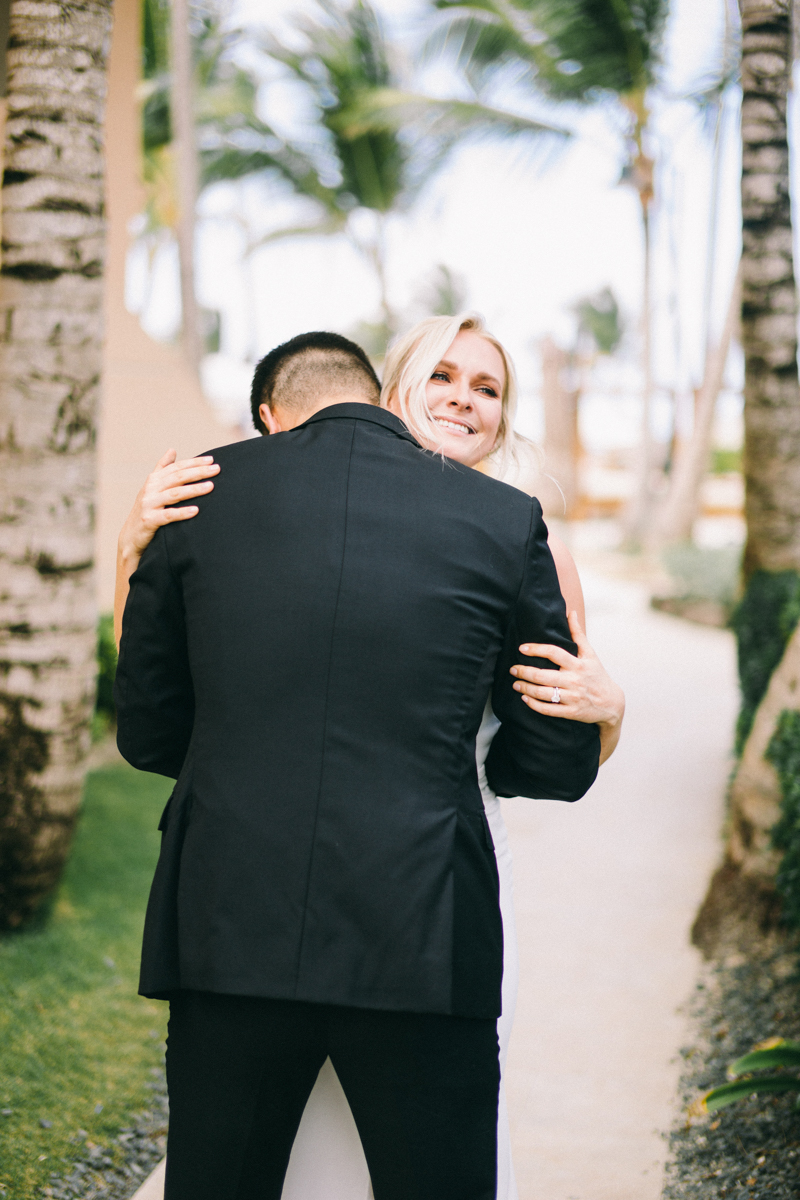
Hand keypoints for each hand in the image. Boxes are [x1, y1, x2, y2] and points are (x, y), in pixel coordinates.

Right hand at [118, 449, 219, 562]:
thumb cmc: (147, 510)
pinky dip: (182, 512)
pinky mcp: (149, 520)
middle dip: (198, 472)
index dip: (194, 462)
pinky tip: (196, 511)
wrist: (130, 537)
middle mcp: (150, 489)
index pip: (176, 467)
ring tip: (211, 486)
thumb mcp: (152, 488)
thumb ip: (162, 468)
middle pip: (177, 477)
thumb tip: (172, 450)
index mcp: (154, 480)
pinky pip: (168, 515)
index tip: (211, 460)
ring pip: (174, 494)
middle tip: (217, 469)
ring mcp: (149, 504)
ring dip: (194, 489)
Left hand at [510, 611, 624, 762]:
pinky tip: (525, 698)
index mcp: (578, 664)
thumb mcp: (591, 654)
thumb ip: (578, 634)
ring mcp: (572, 697)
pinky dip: (534, 704)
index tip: (522, 648)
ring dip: (526, 688)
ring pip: (543, 693)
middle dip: (524, 672)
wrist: (612, 703)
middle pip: (543, 675)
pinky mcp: (571, 712)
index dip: (536, 649)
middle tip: (512, 669)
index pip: (553, 653)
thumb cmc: (598, 675)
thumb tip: (571, 613)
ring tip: (516, 683)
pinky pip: (549, 709)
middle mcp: (574, 680)